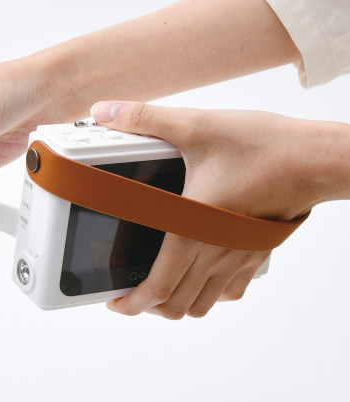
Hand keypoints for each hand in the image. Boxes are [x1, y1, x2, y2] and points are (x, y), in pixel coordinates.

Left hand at [91, 101, 343, 318]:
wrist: (313, 156)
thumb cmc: (261, 146)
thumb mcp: (195, 126)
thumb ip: (144, 118)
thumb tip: (103, 111)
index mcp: (191, 231)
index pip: (157, 288)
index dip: (131, 304)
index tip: (115, 303)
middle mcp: (215, 252)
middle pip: (179, 305)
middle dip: (151, 306)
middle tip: (133, 290)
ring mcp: (239, 256)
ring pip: (207, 303)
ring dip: (180, 301)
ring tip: (163, 284)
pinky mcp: (257, 250)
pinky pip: (234, 289)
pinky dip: (213, 291)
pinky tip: (204, 270)